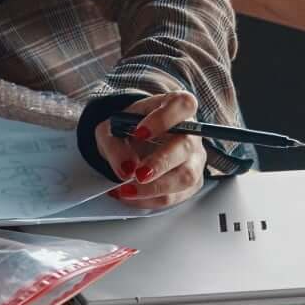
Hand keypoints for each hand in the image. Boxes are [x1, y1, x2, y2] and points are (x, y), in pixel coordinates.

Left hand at [93, 91, 205, 208]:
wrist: (130, 140)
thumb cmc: (127, 127)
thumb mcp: (110, 128)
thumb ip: (114, 145)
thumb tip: (126, 168)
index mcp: (175, 107)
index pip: (182, 105)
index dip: (163, 119)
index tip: (139, 132)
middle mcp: (191, 133)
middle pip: (185, 147)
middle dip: (160, 163)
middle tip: (137, 174)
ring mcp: (194, 158)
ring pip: (186, 177)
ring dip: (155, 188)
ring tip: (127, 189)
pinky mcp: (190, 182)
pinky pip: (176, 195)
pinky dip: (150, 199)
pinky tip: (131, 195)